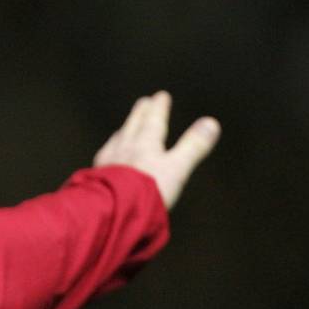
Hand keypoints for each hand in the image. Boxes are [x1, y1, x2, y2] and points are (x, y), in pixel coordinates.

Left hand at [93, 91, 219, 210]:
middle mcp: (124, 149)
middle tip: (143, 102)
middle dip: (139, 114)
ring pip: (117, 140)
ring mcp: (107, 163)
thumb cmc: (146, 191)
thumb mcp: (177, 168)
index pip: (153, 121)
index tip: (160, 96)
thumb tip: (211, 123)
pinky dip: (109, 152)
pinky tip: (106, 157)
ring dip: (124, 131)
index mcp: (145, 144)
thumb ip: (192, 147)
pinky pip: (104, 159)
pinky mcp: (97, 179)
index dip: (158, 108)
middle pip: (132, 126)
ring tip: (125, 128)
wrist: (111, 211)